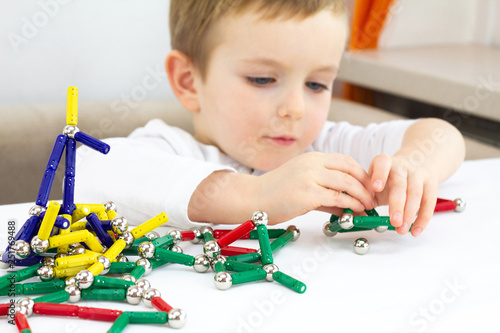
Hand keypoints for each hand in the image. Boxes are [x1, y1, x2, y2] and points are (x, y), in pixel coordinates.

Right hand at [256, 152, 374, 222]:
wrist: (252, 199)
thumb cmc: (275, 194)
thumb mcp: (303, 187)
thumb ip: (326, 194)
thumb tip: (347, 205)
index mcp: (312, 158)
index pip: (345, 161)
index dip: (361, 173)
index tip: (368, 187)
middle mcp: (312, 163)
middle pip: (350, 169)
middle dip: (366, 184)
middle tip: (374, 198)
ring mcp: (310, 177)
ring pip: (347, 182)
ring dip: (362, 195)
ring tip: (368, 207)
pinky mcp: (307, 193)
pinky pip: (337, 197)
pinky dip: (351, 204)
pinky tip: (355, 211)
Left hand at [368, 153, 438, 235]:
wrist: (419, 159)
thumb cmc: (390, 176)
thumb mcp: (375, 179)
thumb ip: (365, 193)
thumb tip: (352, 212)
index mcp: (384, 162)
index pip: (382, 164)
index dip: (379, 175)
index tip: (375, 188)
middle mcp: (402, 166)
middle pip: (400, 185)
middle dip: (397, 204)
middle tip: (393, 221)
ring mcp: (418, 174)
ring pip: (416, 194)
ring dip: (409, 214)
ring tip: (401, 229)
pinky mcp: (431, 184)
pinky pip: (429, 202)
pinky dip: (422, 218)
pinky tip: (415, 230)